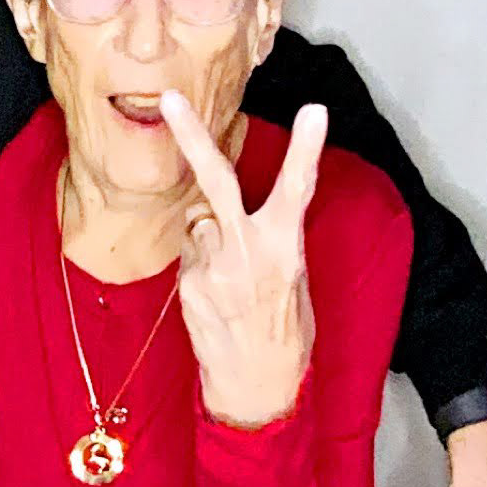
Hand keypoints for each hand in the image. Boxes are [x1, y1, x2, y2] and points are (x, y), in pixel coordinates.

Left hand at [160, 91, 326, 429]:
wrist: (256, 388)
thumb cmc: (285, 332)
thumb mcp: (295, 281)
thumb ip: (271, 239)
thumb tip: (239, 209)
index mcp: (285, 249)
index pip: (297, 190)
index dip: (306, 149)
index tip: (315, 111)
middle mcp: (246, 252)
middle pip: (216, 182)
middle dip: (193, 136)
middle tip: (171, 98)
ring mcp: (212, 268)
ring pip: (200, 222)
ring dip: (210, 233)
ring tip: (231, 274)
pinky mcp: (189, 284)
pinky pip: (192, 252)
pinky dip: (202, 260)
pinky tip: (218, 290)